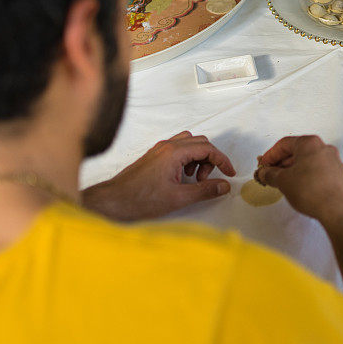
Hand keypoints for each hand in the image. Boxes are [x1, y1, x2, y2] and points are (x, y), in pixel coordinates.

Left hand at [81, 131, 234, 220]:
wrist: (113, 201)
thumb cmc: (140, 199)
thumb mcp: (178, 198)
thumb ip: (204, 190)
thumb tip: (224, 186)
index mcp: (174, 152)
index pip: (208, 148)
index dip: (222, 160)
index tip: (229, 174)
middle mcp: (167, 146)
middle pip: (200, 142)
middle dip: (210, 160)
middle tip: (207, 180)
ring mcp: (159, 150)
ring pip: (189, 144)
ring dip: (198, 159)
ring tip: (194, 179)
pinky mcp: (154, 156)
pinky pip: (177, 150)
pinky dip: (187, 160)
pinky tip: (182, 178)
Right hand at [255, 135, 342, 224]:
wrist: (337, 210)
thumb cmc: (311, 190)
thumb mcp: (283, 181)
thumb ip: (270, 174)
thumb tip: (264, 173)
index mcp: (310, 143)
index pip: (284, 144)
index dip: (270, 155)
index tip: (263, 165)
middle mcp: (324, 148)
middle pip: (297, 151)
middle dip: (281, 163)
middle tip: (270, 174)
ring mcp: (333, 162)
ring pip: (307, 161)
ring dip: (293, 170)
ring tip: (282, 183)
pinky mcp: (338, 175)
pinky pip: (317, 170)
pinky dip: (305, 175)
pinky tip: (298, 188)